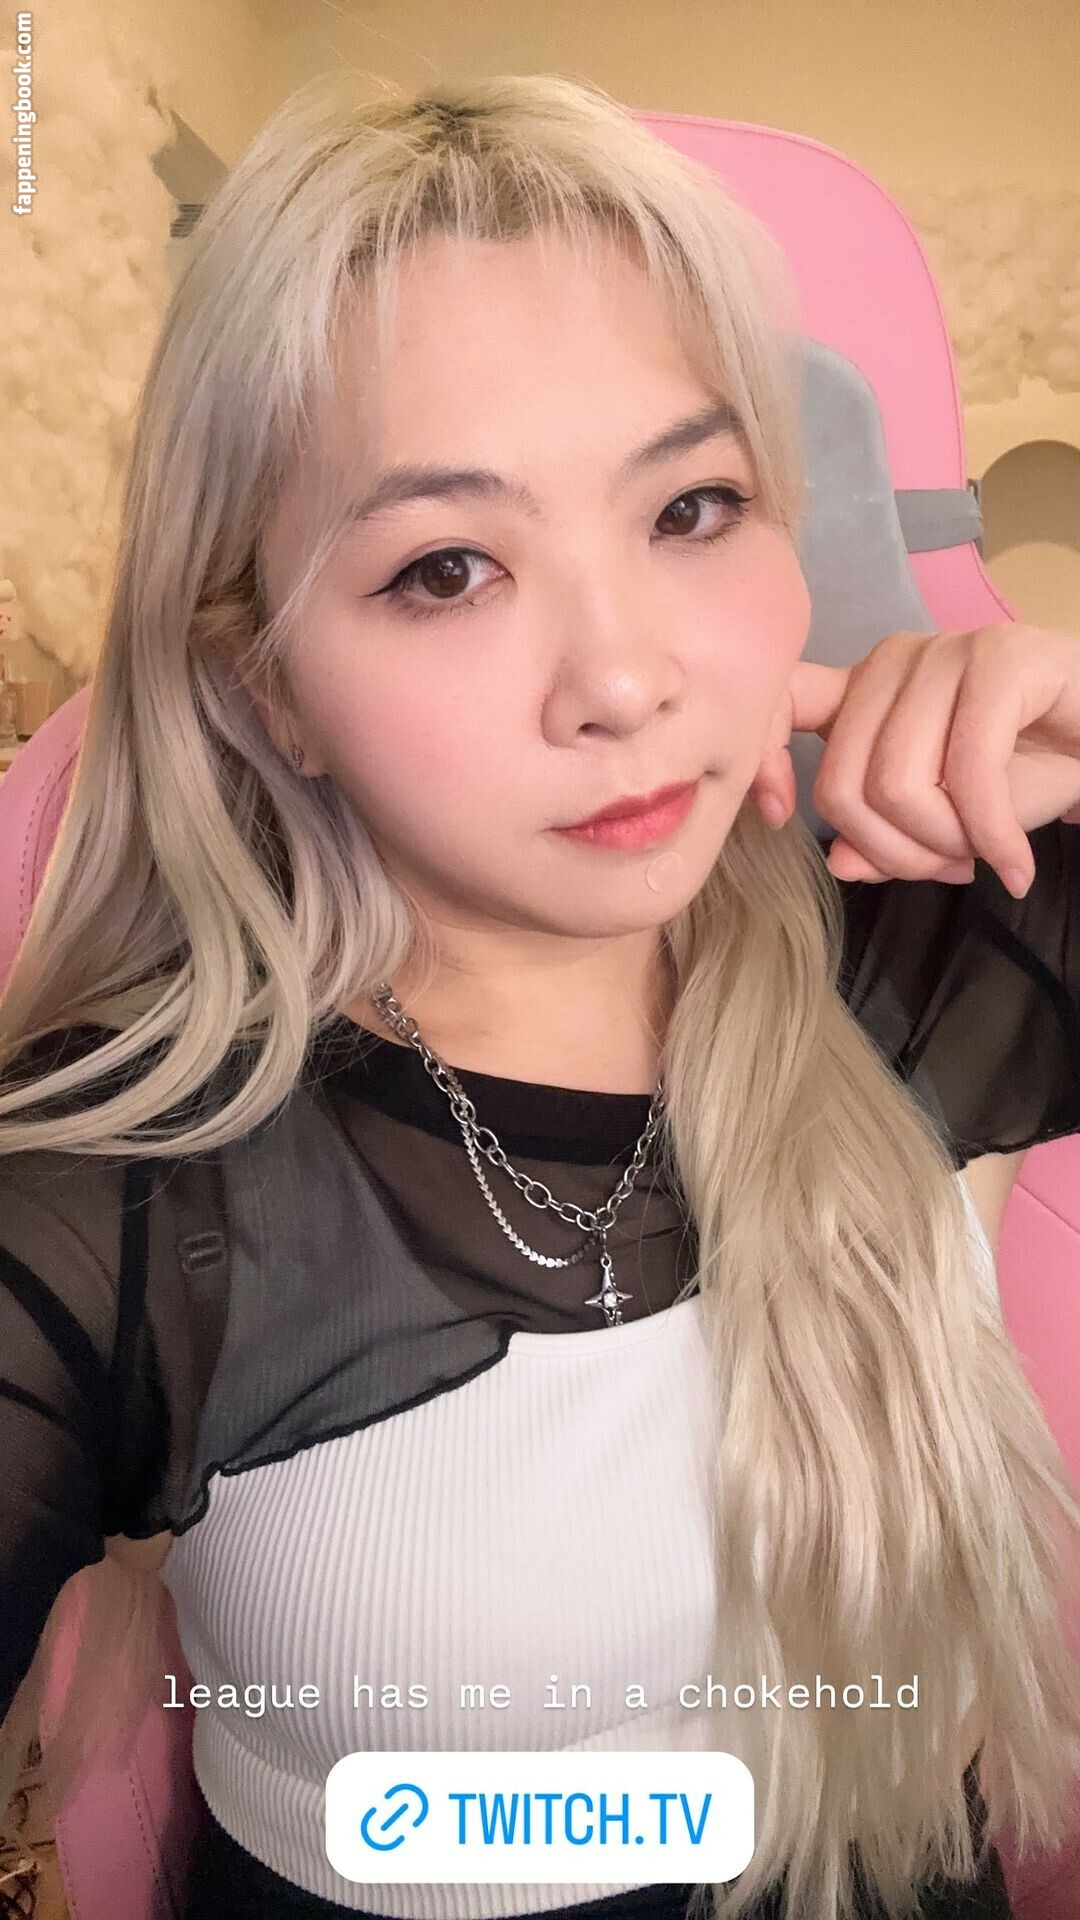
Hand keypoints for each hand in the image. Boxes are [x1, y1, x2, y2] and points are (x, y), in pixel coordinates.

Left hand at [748, 625, 1079, 898]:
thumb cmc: (1035, 769)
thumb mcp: (948, 822)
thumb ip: (888, 841)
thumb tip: (842, 862)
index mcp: (865, 689)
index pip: (782, 705)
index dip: (762, 763)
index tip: (780, 819)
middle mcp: (895, 660)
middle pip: (843, 783)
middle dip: (895, 852)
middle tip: (948, 869)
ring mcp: (948, 650)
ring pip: (896, 783)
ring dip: (947, 847)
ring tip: (986, 856)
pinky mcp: (1004, 659)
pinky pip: (967, 772)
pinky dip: (993, 837)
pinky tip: (1014, 865)